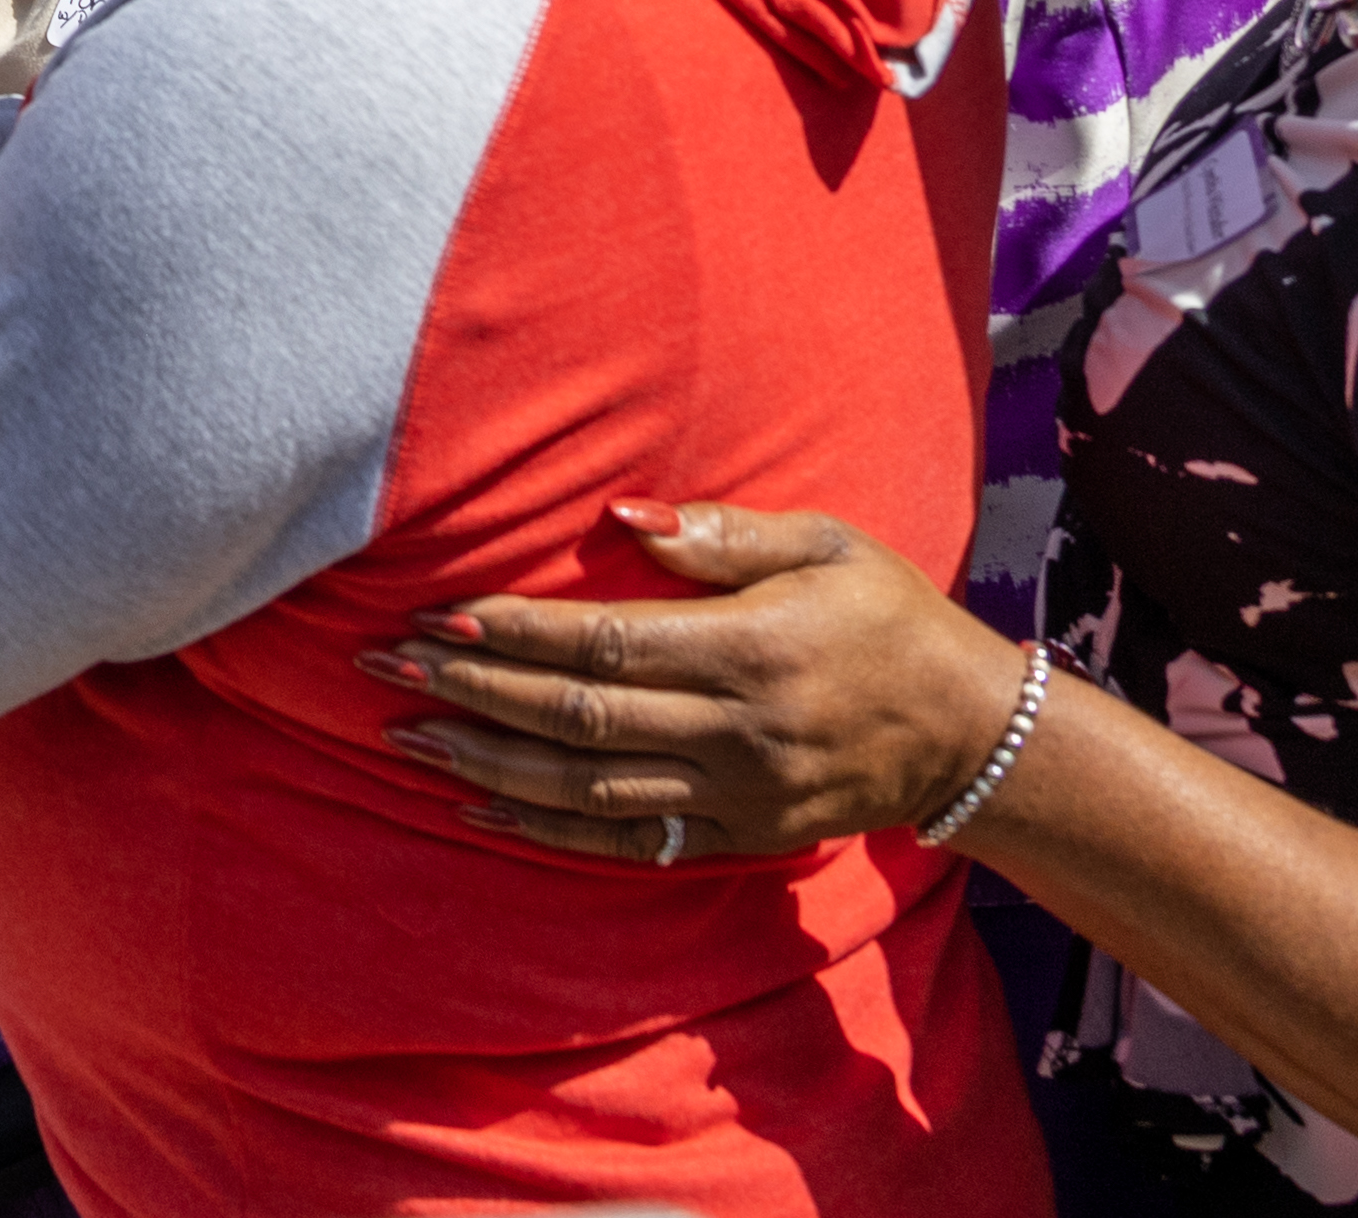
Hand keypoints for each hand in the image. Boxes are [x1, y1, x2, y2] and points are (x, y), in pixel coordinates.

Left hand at [361, 502, 1032, 861]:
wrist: (972, 733)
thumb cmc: (889, 615)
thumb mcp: (828, 543)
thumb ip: (723, 533)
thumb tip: (622, 513)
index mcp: (753, 649)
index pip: (606, 644)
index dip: (515, 634)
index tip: (436, 617)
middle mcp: (738, 732)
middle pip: (580, 719)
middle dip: (473, 694)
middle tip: (385, 670)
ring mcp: (737, 797)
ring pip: (587, 790)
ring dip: (489, 763)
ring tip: (405, 737)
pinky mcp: (737, 840)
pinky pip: (624, 844)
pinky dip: (543, 830)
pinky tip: (477, 805)